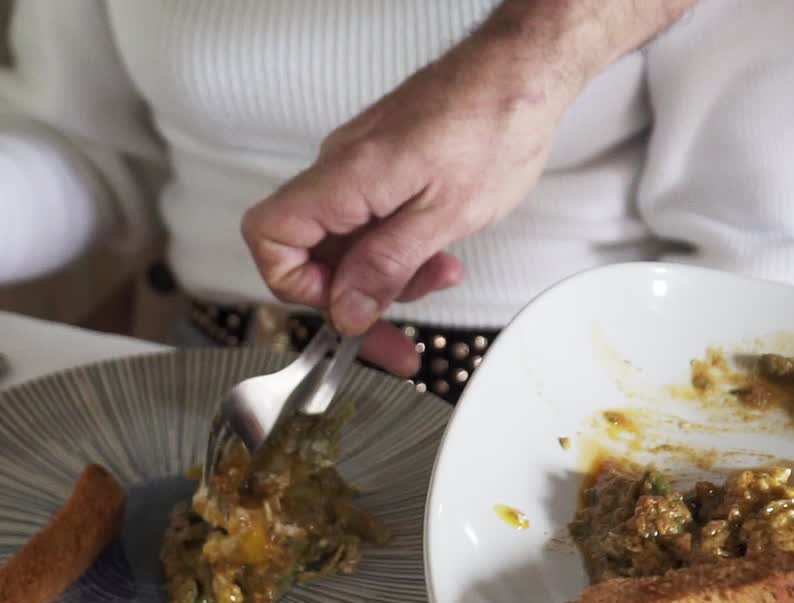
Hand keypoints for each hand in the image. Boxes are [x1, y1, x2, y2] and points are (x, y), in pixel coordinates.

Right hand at [242, 36, 572, 375]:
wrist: (523, 71)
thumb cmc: (495, 123)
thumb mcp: (447, 214)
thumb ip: (387, 265)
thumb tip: (346, 310)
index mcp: (346, 177)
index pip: (270, 236)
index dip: (296, 285)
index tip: (343, 311)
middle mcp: (342, 168)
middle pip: (312, 251)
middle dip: (355, 299)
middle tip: (396, 341)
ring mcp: (360, 166)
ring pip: (346, 242)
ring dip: (386, 276)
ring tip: (437, 277)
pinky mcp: (382, 165)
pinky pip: (370, 220)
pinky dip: (398, 249)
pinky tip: (437, 254)